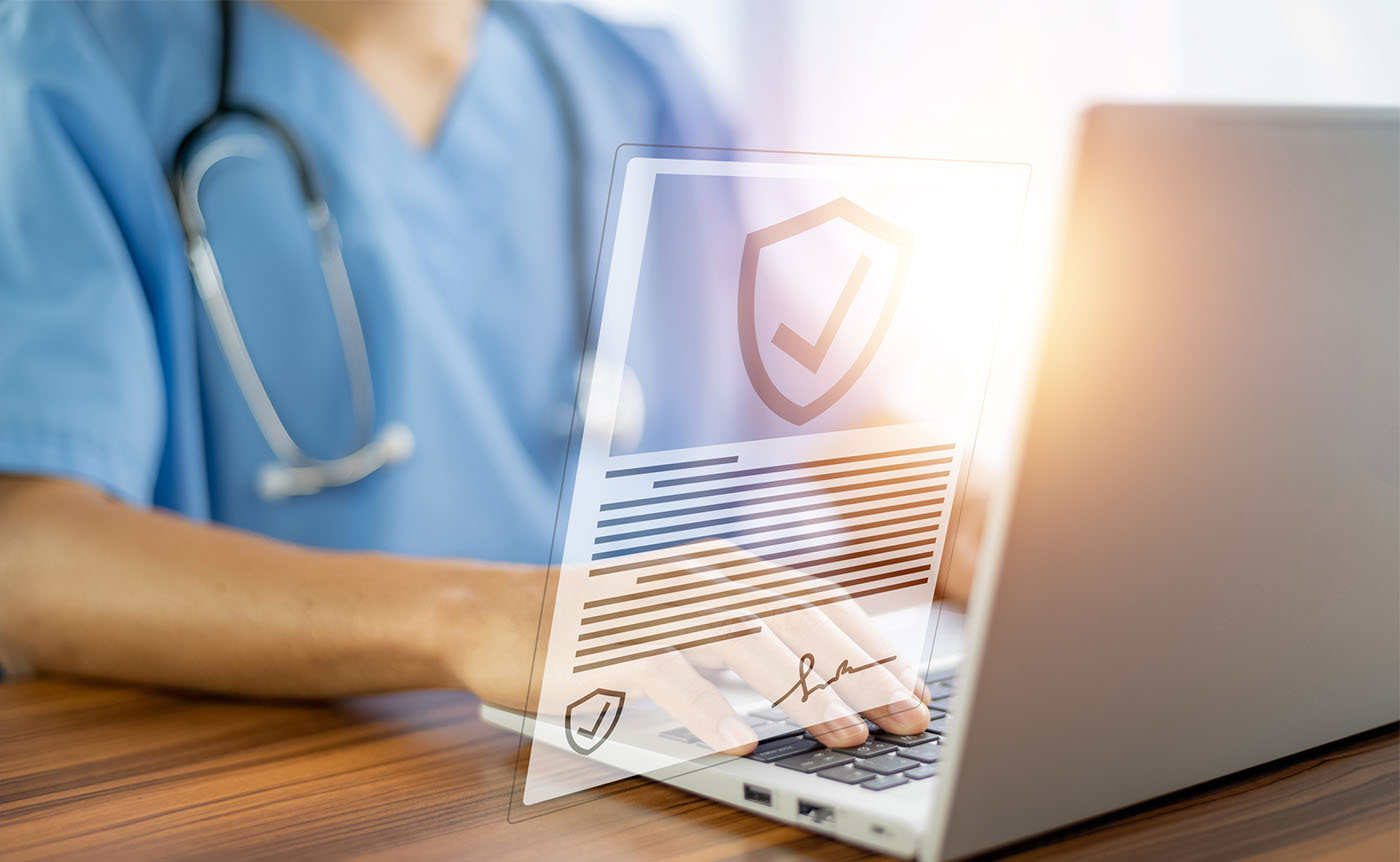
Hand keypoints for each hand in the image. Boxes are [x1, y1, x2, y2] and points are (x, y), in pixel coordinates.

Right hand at [443, 545, 930, 755]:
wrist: (498, 612)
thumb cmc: (602, 625)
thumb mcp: (685, 614)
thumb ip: (747, 633)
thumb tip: (828, 679)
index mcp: (724, 568)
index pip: (819, 600)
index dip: (874, 645)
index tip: (915, 689)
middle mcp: (698, 577)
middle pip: (799, 620)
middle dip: (862, 672)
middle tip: (905, 718)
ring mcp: (652, 607)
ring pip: (746, 644)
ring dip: (804, 694)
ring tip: (845, 737)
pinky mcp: (606, 645)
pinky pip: (668, 678)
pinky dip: (709, 711)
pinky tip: (741, 745)